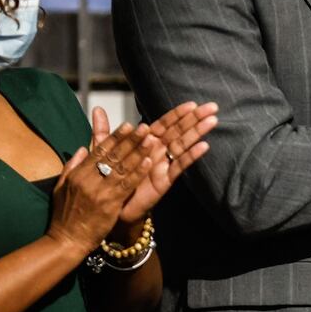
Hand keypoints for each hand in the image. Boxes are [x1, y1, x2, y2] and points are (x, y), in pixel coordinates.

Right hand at [46, 121, 151, 254]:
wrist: (67, 240)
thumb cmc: (64, 215)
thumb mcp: (61, 187)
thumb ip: (72, 166)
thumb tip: (81, 148)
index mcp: (78, 173)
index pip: (99, 150)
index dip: (114, 137)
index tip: (126, 125)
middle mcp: (88, 179)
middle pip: (113, 155)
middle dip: (129, 140)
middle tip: (143, 127)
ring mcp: (99, 192)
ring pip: (122, 168)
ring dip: (138, 152)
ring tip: (151, 139)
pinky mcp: (109, 205)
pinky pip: (126, 185)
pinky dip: (138, 173)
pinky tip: (148, 162)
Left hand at [96, 101, 217, 226]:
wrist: (111, 207)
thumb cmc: (111, 180)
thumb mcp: (104, 152)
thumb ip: (104, 132)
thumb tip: (97, 109)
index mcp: (145, 143)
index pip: (165, 124)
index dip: (178, 113)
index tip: (193, 103)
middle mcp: (157, 152)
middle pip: (179, 131)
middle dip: (196, 119)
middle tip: (213, 107)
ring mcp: (163, 165)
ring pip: (183, 145)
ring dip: (198, 132)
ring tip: (212, 121)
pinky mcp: (165, 180)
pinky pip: (179, 166)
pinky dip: (191, 156)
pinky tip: (203, 146)